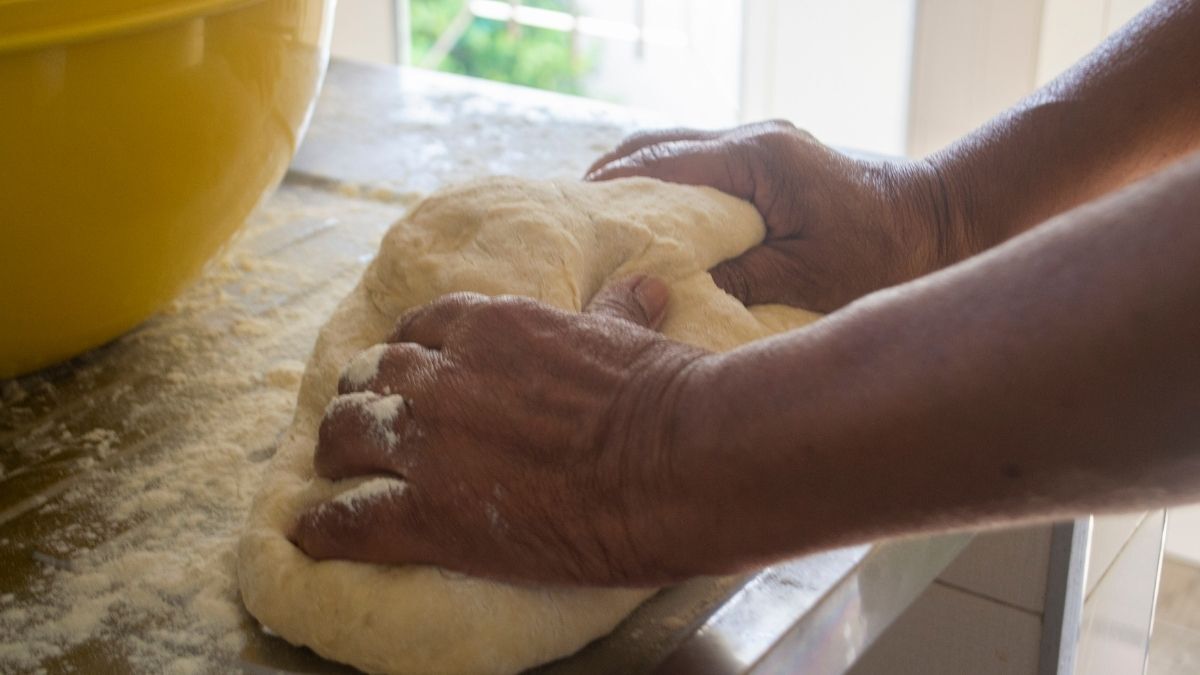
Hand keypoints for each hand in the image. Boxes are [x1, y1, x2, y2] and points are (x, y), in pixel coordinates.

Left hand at [291, 276, 710, 585]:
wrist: (670, 460)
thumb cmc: (660, 394)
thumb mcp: (630, 336)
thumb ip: (617, 308)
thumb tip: (643, 283)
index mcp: (491, 326)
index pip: (422, 327)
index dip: (408, 350)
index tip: (407, 369)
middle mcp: (444, 376)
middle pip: (372, 376)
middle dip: (362, 395)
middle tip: (363, 418)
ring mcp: (429, 444)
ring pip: (347, 435)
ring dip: (335, 451)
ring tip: (331, 468)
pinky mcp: (429, 513)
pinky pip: (352, 520)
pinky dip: (325, 529)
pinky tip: (310, 535)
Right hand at [587, 120, 961, 311]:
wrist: (942, 219)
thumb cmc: (886, 253)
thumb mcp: (807, 280)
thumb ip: (735, 279)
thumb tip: (667, 287)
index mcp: (756, 157)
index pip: (660, 167)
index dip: (610, 194)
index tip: (570, 222)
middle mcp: (752, 138)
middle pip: (654, 147)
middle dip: (608, 182)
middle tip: (569, 224)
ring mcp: (759, 145)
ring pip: (673, 151)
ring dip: (635, 183)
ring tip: (597, 225)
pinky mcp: (767, 160)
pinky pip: (698, 165)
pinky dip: (666, 187)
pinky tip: (649, 222)